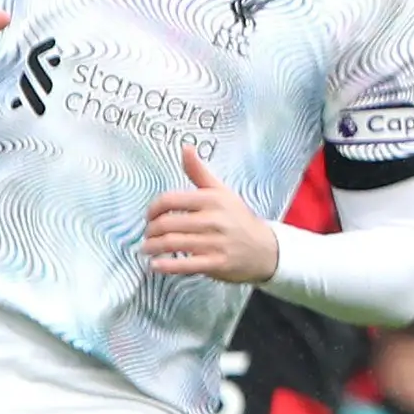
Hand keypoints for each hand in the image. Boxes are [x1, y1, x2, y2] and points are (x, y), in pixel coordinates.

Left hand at [145, 150, 281, 283]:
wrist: (266, 249)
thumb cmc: (238, 219)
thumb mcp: (221, 192)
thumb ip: (199, 172)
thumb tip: (185, 147)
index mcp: (212, 199)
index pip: (169, 201)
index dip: (152, 209)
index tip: (149, 217)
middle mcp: (213, 219)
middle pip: (167, 224)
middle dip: (150, 231)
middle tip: (147, 235)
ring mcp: (216, 242)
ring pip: (172, 244)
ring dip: (153, 247)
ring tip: (147, 249)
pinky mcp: (217, 263)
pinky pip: (185, 265)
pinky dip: (166, 266)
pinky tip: (155, 265)